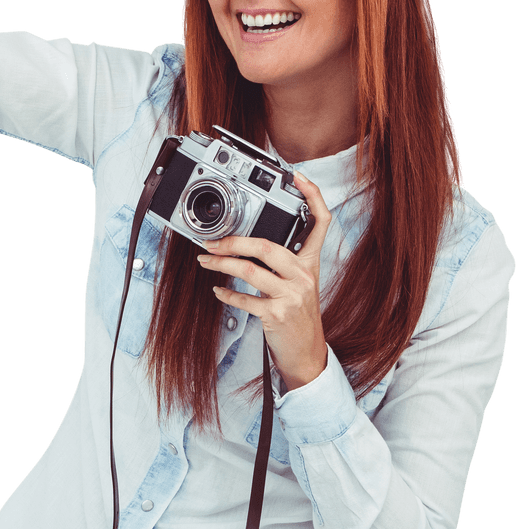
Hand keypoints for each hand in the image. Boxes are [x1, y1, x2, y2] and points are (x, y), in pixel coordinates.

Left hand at [196, 171, 331, 390]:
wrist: (307, 352)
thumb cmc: (298, 314)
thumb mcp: (299, 284)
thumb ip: (283, 262)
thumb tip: (250, 243)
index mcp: (310, 263)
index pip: (321, 222)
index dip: (313, 196)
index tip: (297, 177)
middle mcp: (304, 275)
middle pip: (267, 246)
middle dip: (233, 241)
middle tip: (210, 241)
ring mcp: (292, 295)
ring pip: (250, 270)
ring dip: (221, 264)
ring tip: (206, 261)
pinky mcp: (278, 314)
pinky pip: (245, 299)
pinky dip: (227, 294)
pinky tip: (218, 291)